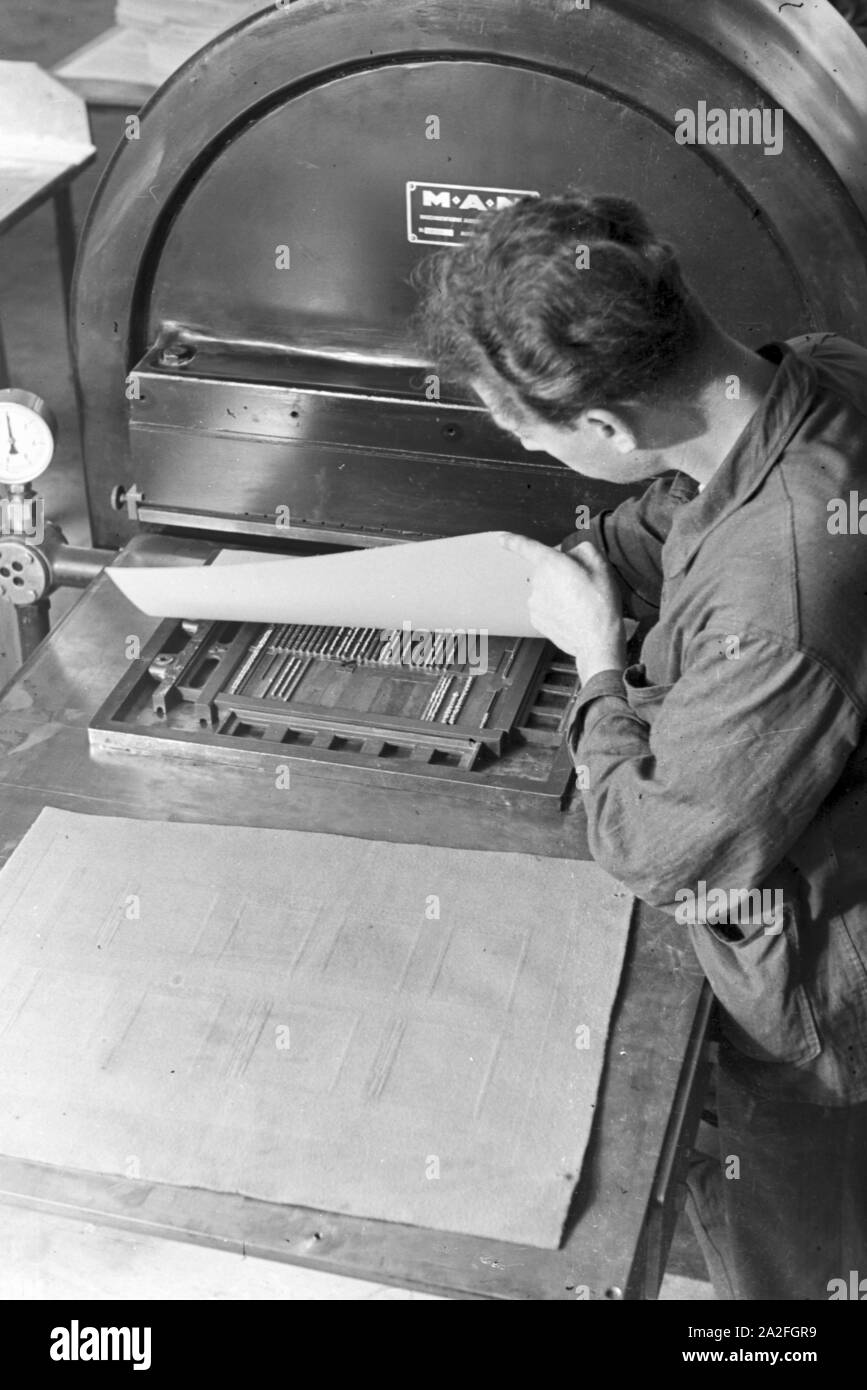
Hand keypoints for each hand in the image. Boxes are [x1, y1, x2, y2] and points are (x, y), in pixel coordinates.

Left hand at [500, 533, 626, 681]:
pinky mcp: (535, 619)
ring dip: (557, 592)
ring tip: (579, 604)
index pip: (526, 547)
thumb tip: (572, 554)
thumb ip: (584, 550)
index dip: (513, 541)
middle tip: (582, 585)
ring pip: (545, 589)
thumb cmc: (600, 603)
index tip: (501, 539)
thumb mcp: (601, 566)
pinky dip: (555, 608)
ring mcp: (534, 602)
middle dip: (559, 572)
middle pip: (546, 569)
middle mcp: (537, 581)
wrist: (597, 640)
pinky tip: (570, 615)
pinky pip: (544, 606)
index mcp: (551, 563)